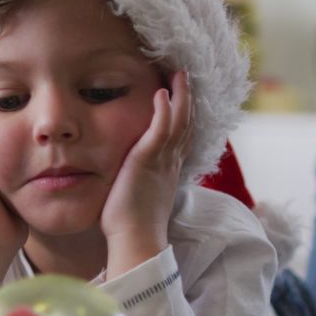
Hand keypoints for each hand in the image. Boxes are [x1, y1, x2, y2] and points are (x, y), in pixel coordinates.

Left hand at [100, 70, 192, 278]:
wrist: (135, 240)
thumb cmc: (131, 225)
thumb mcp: (138, 196)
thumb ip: (137, 181)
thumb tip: (127, 179)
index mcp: (168, 170)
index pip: (180, 137)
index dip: (183, 116)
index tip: (181, 98)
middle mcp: (170, 163)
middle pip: (185, 124)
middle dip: (187, 99)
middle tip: (185, 76)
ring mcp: (162, 161)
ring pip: (179, 122)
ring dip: (181, 96)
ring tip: (179, 74)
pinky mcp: (148, 161)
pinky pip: (161, 130)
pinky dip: (164, 110)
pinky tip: (162, 92)